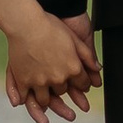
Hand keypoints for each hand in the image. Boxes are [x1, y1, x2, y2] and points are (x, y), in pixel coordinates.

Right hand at [3, 0, 93, 122]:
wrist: (26, 23)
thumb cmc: (50, 27)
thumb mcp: (75, 39)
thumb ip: (88, 56)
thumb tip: (98, 68)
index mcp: (73, 68)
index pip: (82, 84)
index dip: (82, 83)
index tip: (79, 83)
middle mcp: (58, 78)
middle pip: (63, 90)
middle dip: (63, 86)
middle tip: (58, 80)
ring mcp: (40, 81)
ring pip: (46, 99)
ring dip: (46, 96)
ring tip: (44, 90)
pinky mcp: (24, 81)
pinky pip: (25, 97)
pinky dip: (26, 99)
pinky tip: (27, 95)